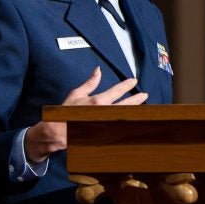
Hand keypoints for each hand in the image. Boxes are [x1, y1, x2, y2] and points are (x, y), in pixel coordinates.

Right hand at [23, 67, 147, 162]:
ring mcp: (107, 124)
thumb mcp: (76, 94)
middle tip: (145, 95)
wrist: (59, 133)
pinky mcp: (106, 133)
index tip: (134, 81)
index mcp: (98, 101)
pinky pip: (120, 127)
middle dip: (137, 99)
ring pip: (125, 116)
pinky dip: (128, 123)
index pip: (117, 91)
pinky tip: (134, 120)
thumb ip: (90, 83)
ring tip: (143, 107)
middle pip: (126, 104)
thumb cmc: (66, 112)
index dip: (127, 85)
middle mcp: (105, 112)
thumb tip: (98, 70)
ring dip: (135, 111)